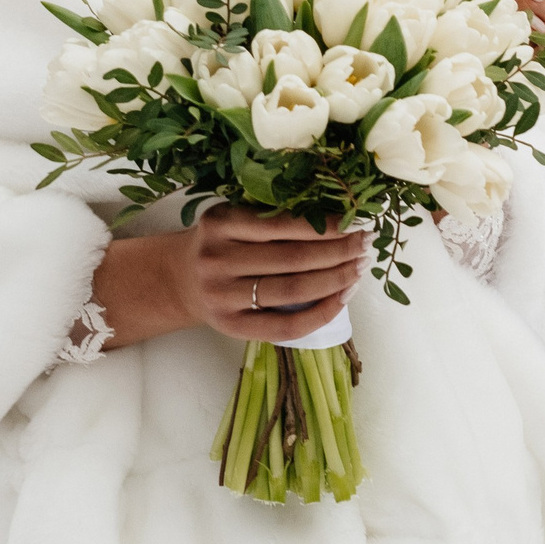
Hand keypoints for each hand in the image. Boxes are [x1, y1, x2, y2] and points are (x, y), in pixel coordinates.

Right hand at [175, 205, 368, 339]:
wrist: (178, 279)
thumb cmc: (220, 243)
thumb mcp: (233, 219)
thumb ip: (271, 216)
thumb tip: (340, 218)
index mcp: (221, 222)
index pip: (284, 224)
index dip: (325, 226)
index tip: (356, 221)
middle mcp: (218, 259)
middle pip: (293, 259)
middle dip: (339, 252)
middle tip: (366, 244)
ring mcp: (223, 296)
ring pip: (292, 292)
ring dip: (335, 280)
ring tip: (359, 268)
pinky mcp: (231, 327)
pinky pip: (285, 327)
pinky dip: (320, 314)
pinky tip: (342, 298)